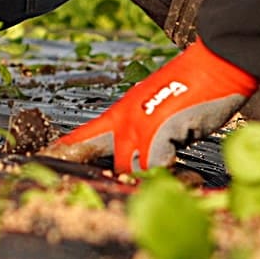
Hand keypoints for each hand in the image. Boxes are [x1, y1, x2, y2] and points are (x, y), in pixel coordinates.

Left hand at [46, 40, 258, 173]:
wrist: (215, 65)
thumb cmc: (194, 86)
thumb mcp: (161, 112)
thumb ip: (148, 136)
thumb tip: (148, 163)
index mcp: (120, 115)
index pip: (82, 137)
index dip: (63, 151)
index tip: (44, 161)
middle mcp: (124, 122)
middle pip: (109, 165)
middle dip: (125, 183)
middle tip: (142, 193)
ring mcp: (138, 127)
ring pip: (131, 171)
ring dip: (155, 183)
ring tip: (180, 182)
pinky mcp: (158, 133)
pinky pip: (156, 170)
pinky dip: (176, 178)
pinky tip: (190, 177)